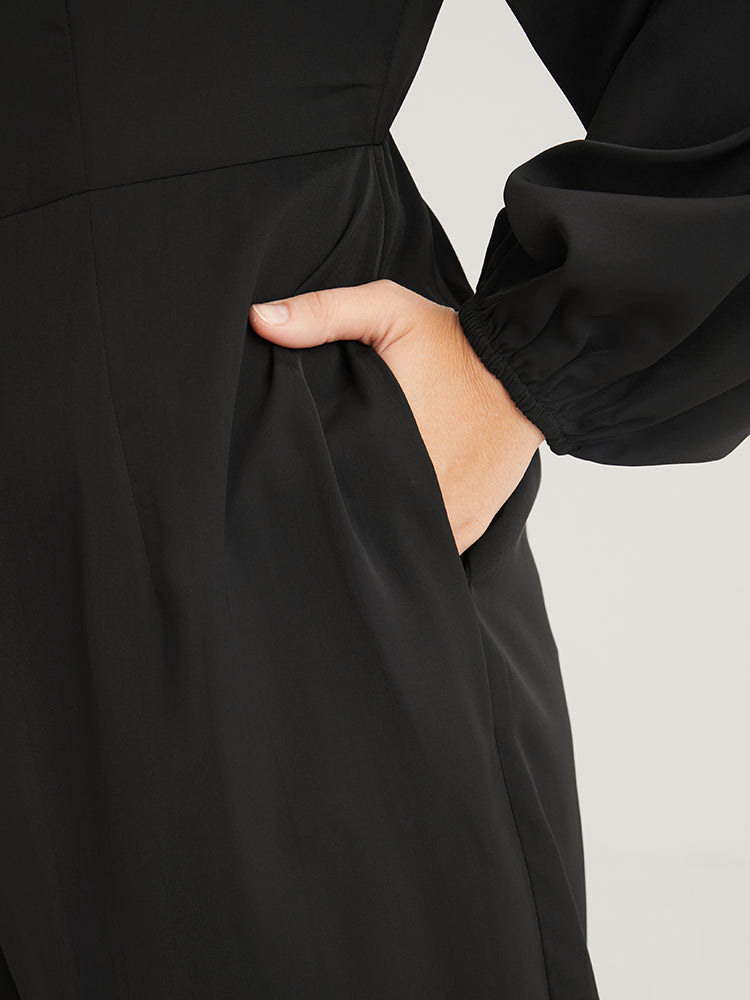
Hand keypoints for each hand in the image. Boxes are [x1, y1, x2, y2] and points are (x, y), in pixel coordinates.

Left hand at [249, 279, 544, 555]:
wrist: (527, 370)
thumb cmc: (453, 343)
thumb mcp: (386, 310)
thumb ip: (323, 314)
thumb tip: (259, 320)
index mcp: (381, 445)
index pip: (325, 482)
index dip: (307, 479)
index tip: (296, 470)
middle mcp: (412, 491)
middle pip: (358, 517)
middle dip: (343, 505)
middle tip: (332, 486)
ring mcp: (444, 516)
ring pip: (393, 541)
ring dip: (378, 528)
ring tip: (365, 504)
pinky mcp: (468, 526)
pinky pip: (431, 549)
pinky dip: (413, 538)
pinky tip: (399, 518)